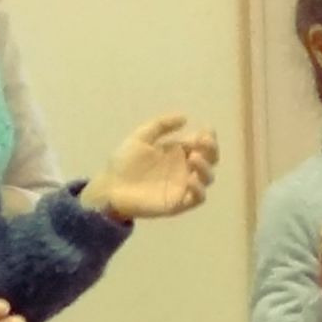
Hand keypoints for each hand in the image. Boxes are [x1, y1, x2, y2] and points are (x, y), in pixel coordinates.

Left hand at [94, 113, 219, 221]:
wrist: (110, 186)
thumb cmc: (123, 162)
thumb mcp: (141, 137)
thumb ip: (161, 125)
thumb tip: (185, 118)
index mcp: (177, 152)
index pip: (201, 144)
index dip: (208, 136)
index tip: (205, 130)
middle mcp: (183, 168)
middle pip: (209, 159)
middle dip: (211, 149)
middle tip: (203, 142)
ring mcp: (182, 187)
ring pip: (207, 178)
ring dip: (206, 167)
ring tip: (193, 158)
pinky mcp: (178, 204)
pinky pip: (197, 199)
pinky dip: (199, 190)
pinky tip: (190, 179)